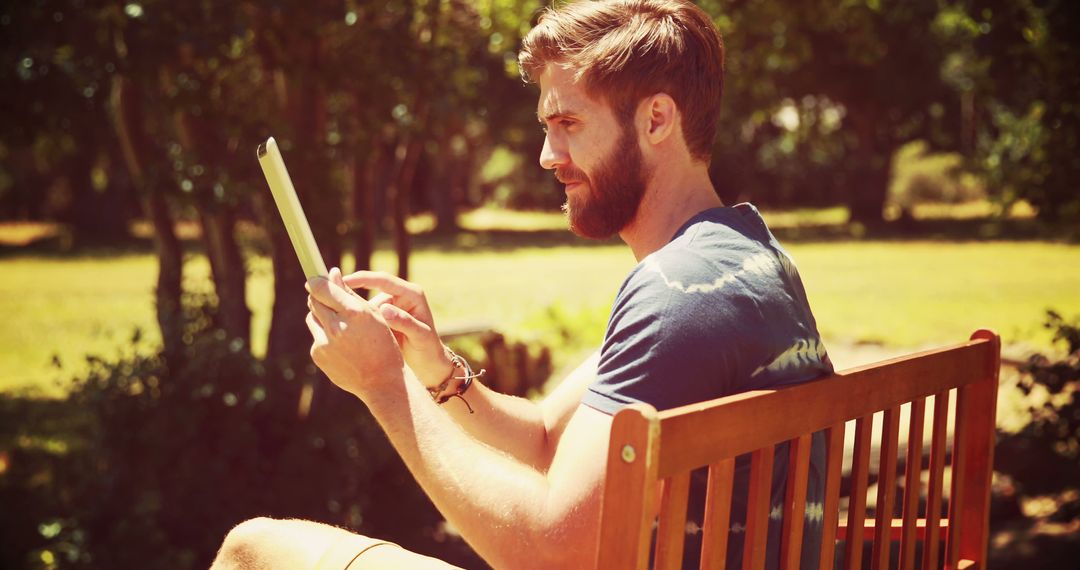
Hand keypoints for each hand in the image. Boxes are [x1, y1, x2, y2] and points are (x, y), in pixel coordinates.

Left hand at [306, 268, 404, 397]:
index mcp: (355, 313)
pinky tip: (341, 345)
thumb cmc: (382, 343)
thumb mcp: (373, 315)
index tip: (315, 278)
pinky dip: (325, 336)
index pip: (323, 288)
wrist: (381, 381)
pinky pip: (316, 336)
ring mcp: (325, 342)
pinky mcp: (318, 355)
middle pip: (314, 301)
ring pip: (312, 318)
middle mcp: (337, 327)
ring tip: (339, 325)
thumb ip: (350, 294)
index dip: (317, 281)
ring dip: (321, 316)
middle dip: (319, 297)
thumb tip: (332, 273)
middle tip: (326, 297)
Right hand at [342, 270, 453, 387]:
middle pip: (370, 288)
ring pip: (365, 303)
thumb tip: (384, 309)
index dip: (362, 279)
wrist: (430, 364)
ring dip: (354, 311)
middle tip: (330, 298)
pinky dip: (357, 320)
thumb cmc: (429, 349)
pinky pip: (365, 315)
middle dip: (351, 292)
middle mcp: (400, 296)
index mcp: (412, 294)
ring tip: (344, 325)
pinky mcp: (383, 317)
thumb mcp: (420, 336)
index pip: (383, 280)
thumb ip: (404, 322)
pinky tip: (347, 330)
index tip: (343, 281)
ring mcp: (390, 306)